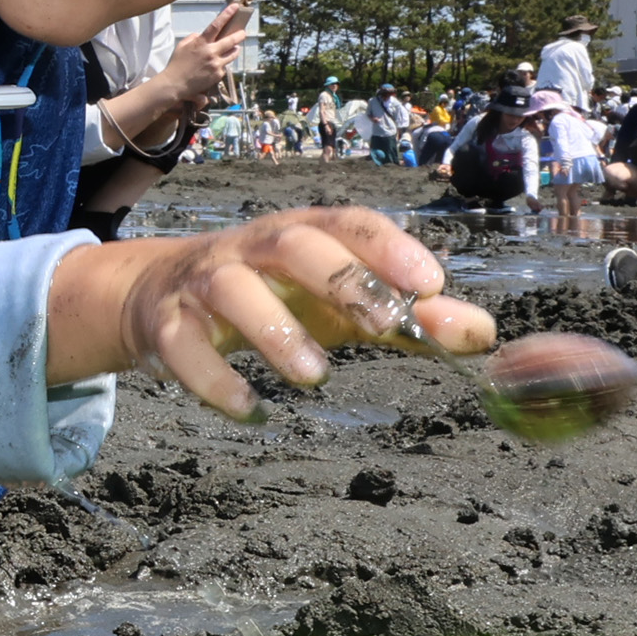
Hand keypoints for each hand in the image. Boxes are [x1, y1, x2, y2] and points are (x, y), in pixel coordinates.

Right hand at [55, 207, 493, 421]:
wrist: (154, 297)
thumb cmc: (270, 296)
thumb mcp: (338, 303)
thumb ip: (407, 317)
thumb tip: (482, 333)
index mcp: (302, 234)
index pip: (347, 223)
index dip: (387, 247)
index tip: (430, 283)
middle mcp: (250, 249)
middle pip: (291, 244)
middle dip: (339, 278)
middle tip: (382, 324)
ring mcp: (203, 283)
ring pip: (231, 291)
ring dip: (275, 330)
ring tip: (316, 376)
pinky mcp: (164, 326)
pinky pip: (182, 346)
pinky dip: (215, 380)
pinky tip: (253, 412)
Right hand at [155, 0, 256, 117]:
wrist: (175, 84)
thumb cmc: (176, 65)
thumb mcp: (181, 46)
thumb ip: (192, 38)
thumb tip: (200, 35)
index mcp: (201, 43)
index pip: (216, 25)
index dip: (227, 14)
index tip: (235, 7)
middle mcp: (210, 52)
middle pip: (231, 40)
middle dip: (239, 35)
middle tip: (243, 33)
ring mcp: (216, 64)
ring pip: (232, 54)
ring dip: (234, 50)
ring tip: (233, 49)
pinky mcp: (218, 75)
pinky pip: (225, 67)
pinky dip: (222, 65)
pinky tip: (215, 66)